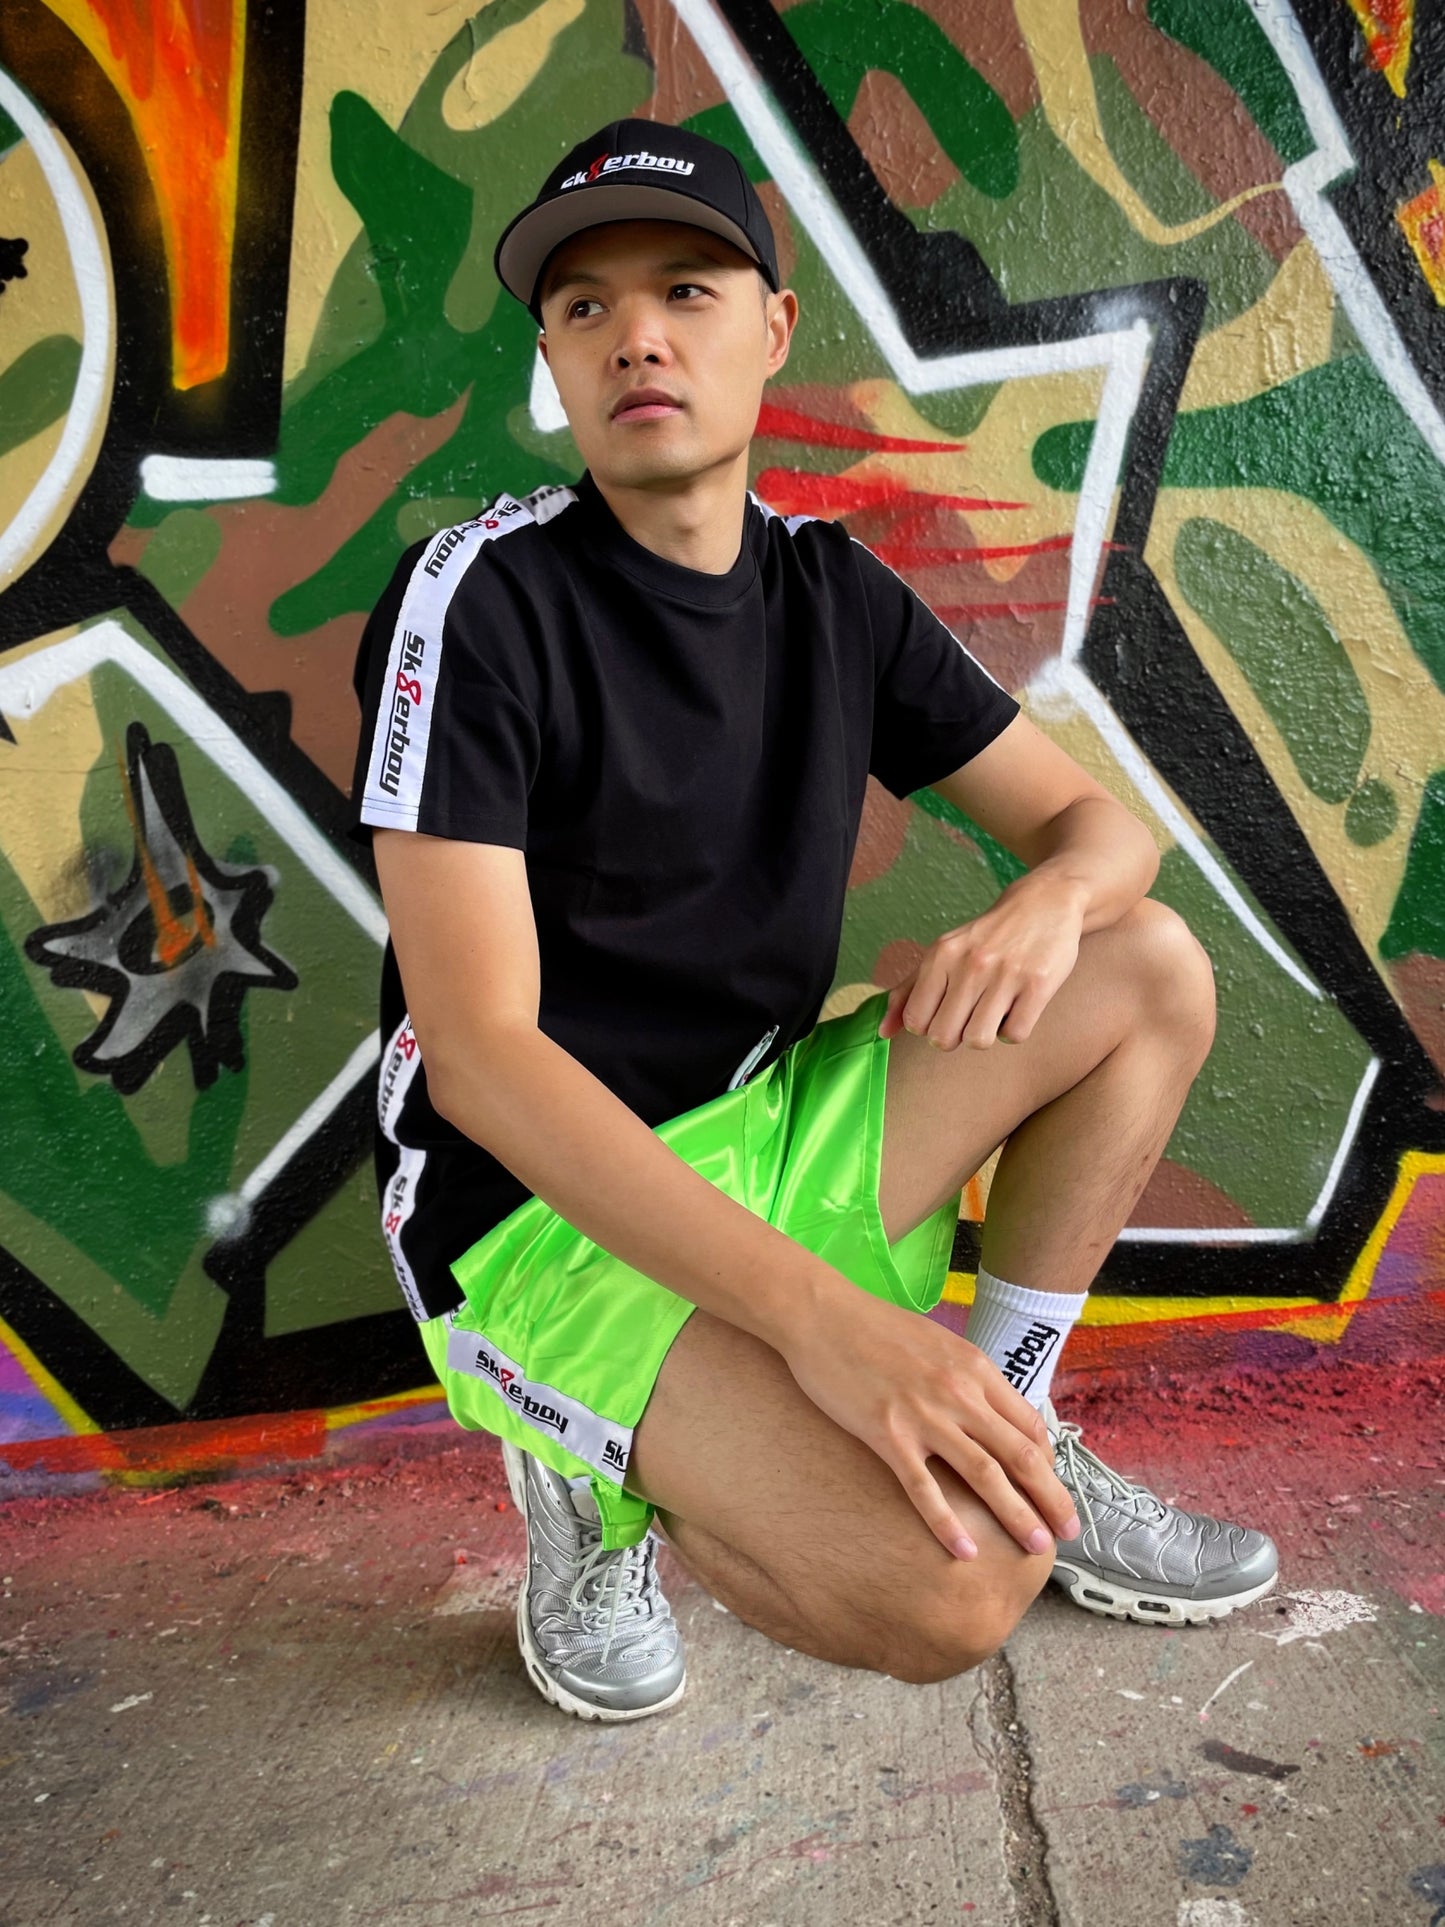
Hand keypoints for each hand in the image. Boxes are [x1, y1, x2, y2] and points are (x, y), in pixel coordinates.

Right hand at [782, 1287, 1080, 1559]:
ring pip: (984, 1475)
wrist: (821, 1314)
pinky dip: (947, 1524)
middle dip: (1051, 1498)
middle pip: (1021, 1454)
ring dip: (1016, 1515)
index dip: (1050, 1463)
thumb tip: (991, 1410)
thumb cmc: (875, 1326)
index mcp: (975, 1367)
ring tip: (1034, 1546)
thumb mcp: (937, 1342)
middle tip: (1069, 1532)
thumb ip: (967, 1376)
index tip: (1053, 1490)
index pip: (1029, 1424)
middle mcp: (959, 1392)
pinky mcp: (887, 1434)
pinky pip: (924, 1488)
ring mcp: (924, 1415)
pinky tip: (964, 1550)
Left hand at [877, 872, 1085, 1049]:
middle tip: (970, 1015)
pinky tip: (1016, 1008)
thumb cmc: (988, 937)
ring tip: (993, 1011)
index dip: (930, 1026)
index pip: (915, 1021)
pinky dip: (1014, 1029)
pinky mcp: (1038, 985)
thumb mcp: (943, 953)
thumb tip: (883, 1031)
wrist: (1044, 903)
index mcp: (940, 955)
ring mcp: (1005, 975)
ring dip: (985, 1034)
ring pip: (978, 1040)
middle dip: (955, 1036)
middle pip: (943, 1038)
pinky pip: (1014, 1035)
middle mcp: (970, 964)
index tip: (946, 1011)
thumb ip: (909, 991)